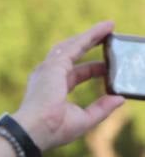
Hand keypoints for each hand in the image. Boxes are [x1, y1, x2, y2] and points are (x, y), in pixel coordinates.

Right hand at [11, 21, 124, 150]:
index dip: (92, 70)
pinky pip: (76, 45)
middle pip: (72, 54)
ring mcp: (49, 68)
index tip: (107, 67)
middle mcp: (48, 75)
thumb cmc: (54, 130)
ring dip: (91, 36)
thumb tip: (119, 98)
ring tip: (108, 27)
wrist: (36, 129)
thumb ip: (101, 108)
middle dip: (89, 44)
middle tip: (107, 38)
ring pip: (72, 45)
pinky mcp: (54, 64)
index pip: (75, 74)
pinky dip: (91, 36)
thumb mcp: (84, 119)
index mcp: (53, 89)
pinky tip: (105, 29)